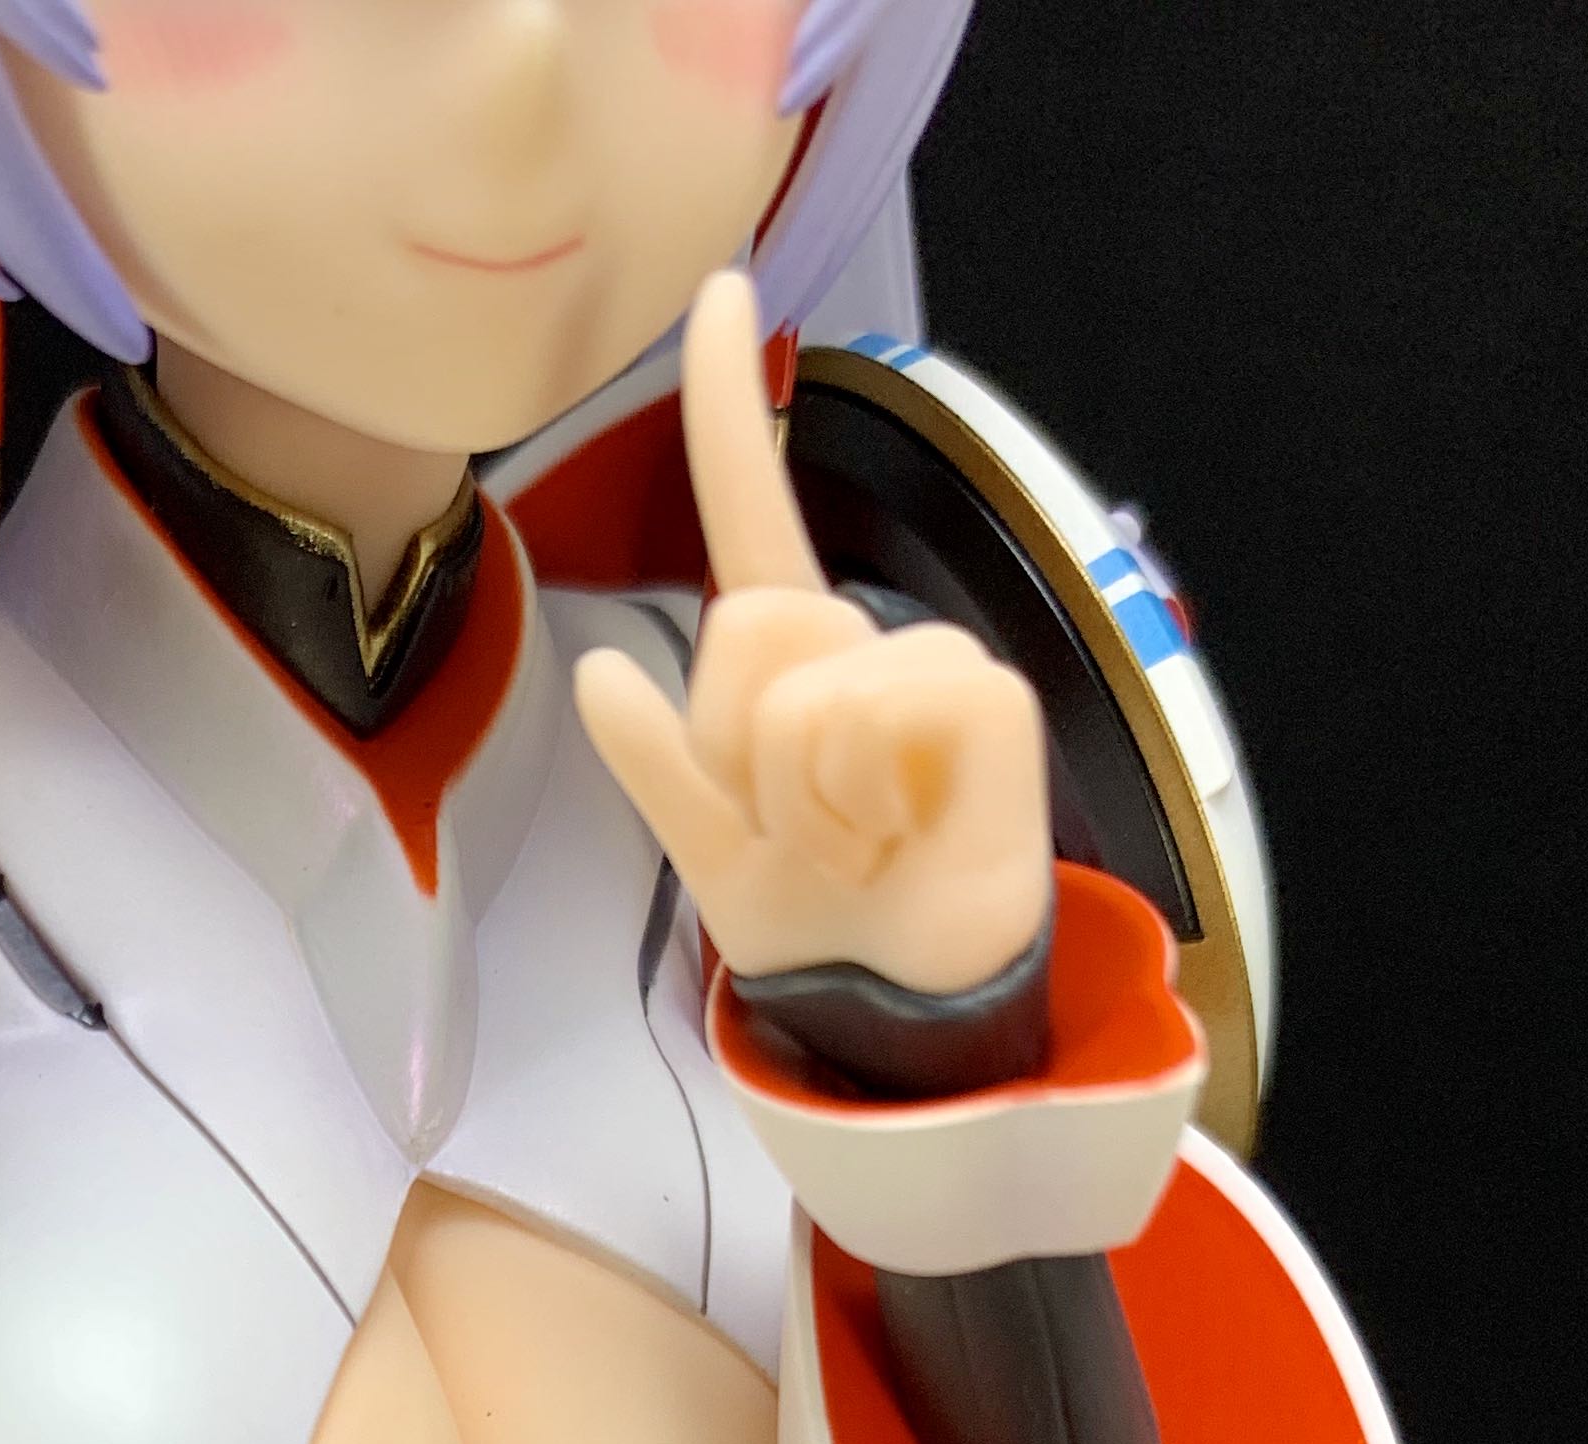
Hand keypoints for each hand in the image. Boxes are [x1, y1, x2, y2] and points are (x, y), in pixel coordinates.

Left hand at [575, 273, 1053, 998]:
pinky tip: (901, 838)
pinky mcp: (987, 701)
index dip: (726, 409)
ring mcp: (933, 666)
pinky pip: (870, 720)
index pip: (751, 519)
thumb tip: (600, 676)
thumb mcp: (706, 846)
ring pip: (802, 689)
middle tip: (799, 828)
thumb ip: (655, 765)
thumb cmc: (815, 916)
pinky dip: (861, 803)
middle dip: (741, 751)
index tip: (720, 289)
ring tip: (855, 845)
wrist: (898, 1009)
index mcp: (793, 660)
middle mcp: (865, 643)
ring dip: (804, 800)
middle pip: (746, 628)